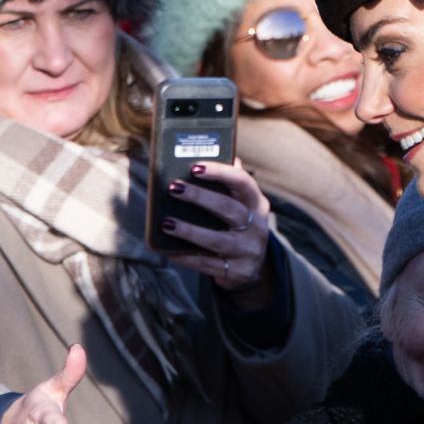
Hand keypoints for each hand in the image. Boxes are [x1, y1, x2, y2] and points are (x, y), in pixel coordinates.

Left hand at [159, 159, 272, 296]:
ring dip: (190, 231)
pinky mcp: (238, 271)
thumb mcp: (240, 206)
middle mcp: (257, 227)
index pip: (243, 181)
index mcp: (257, 204)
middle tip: (173, 188)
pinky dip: (187, 256)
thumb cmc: (237, 228)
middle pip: (229, 209)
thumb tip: (217, 152)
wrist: (251, 268)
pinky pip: (208, 263)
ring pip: (217, 239)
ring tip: (166, 223)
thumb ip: (229, 184)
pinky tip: (169, 250)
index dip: (220, 172)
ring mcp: (249, 251)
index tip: (195, 167)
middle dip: (199, 197)